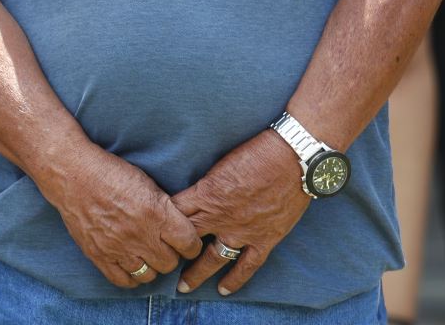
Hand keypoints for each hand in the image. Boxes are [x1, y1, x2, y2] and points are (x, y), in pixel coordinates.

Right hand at [43, 146, 201, 288]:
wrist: (72, 173)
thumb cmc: (110, 172)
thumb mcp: (147, 183)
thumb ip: (165, 208)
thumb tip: (179, 226)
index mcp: (156, 213)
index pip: (190, 245)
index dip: (190, 244)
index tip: (185, 241)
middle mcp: (140, 235)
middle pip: (170, 262)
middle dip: (170, 254)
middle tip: (162, 244)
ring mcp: (119, 248)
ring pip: (149, 275)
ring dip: (150, 266)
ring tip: (144, 253)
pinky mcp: (99, 255)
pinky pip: (123, 280)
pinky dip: (131, 276)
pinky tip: (130, 264)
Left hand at [172, 130, 309, 295]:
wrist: (292, 160)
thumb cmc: (255, 154)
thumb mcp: (219, 164)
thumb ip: (206, 185)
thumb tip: (192, 194)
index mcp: (206, 195)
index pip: (174, 213)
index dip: (162, 221)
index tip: (152, 229)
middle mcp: (220, 217)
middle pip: (188, 238)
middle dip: (172, 251)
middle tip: (159, 263)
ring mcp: (242, 231)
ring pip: (213, 258)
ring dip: (197, 273)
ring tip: (183, 287)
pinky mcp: (264, 239)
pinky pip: (246, 265)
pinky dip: (235, 279)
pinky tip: (223, 290)